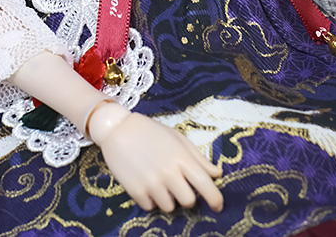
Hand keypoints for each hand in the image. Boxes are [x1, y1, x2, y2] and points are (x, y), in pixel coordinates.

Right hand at [90, 104, 222, 212]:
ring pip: (170, 207)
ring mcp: (151, 183)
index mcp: (181, 157)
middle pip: (189, 201)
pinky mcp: (135, 191)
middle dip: (187, 196)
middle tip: (179, 186)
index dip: (215, 199)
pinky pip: (151, 207)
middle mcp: (169, 172)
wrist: (117, 128)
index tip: (218, 206)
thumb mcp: (177, 138)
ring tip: (159, 181)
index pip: (205, 185)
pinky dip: (150, 199)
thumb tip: (217, 174)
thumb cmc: (150, 131)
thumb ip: (198, 157)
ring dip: (168, 198)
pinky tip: (145, 183)